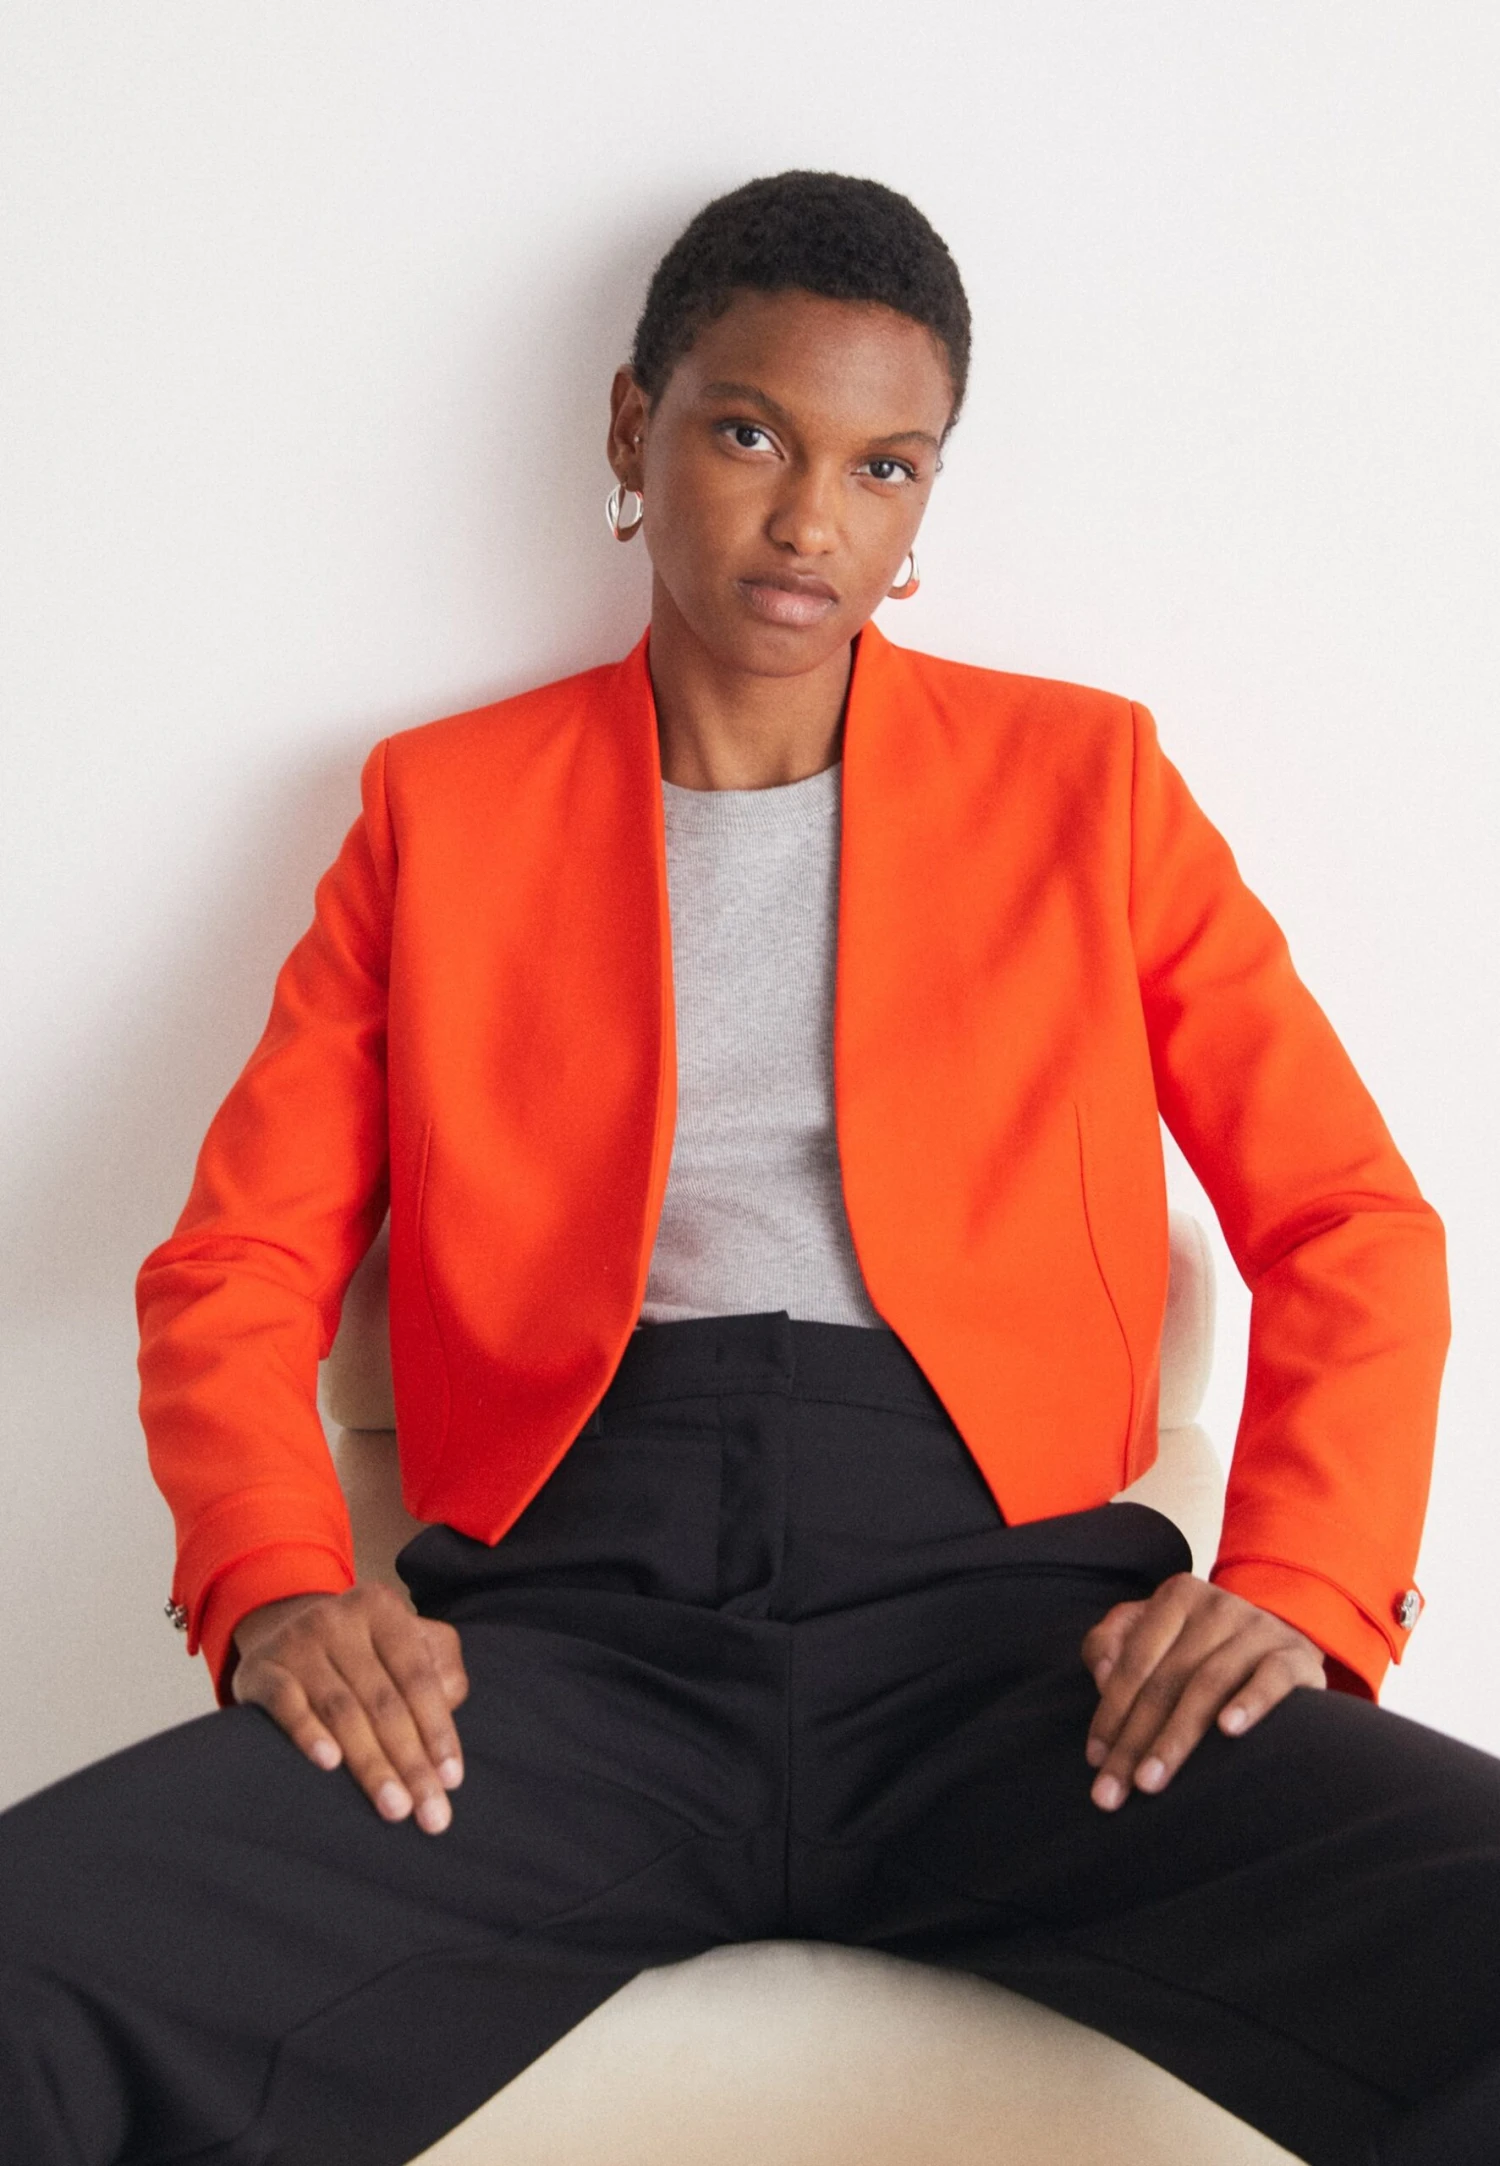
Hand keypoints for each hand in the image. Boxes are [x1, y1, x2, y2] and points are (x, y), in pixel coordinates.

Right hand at [231, 1584, 468, 1832]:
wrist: (282, 1634)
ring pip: (341, 1710)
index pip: (417, 1675)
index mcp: (382, 1608)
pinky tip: (329, 1764)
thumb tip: (448, 1708)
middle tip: (430, 1814)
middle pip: (383, 1700)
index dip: (437, 1729)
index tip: (452, 1781)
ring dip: (371, 1764)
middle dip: (410, 1761)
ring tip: (395, 1808)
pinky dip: (307, 1733)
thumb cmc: (364, 1653)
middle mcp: (338, 1618)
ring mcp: (297, 1641)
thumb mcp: (407, 1643)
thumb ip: (441, 1668)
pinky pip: (286, 1704)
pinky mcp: (260, 1669)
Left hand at [1080, 1572, 1325, 1810]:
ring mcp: (1260, 1629)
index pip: (1135, 1660)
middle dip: (1135, 1739)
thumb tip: (1100, 1675)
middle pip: (1167, 1679)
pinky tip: (1228, 1730)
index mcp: (1177, 1596)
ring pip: (1209, 1684)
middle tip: (1115, 1790)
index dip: (1111, 1711)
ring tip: (1150, 1781)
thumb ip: (1110, 1644)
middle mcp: (1218, 1606)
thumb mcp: (1151, 1632)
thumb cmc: (1199, 1646)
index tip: (1095, 1760)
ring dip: (1176, 1737)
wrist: (1281, 1638)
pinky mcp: (1296, 1656)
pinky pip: (1272, 1679)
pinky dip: (1250, 1702)